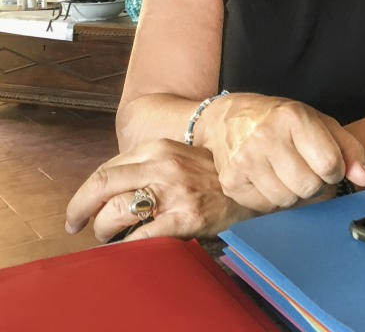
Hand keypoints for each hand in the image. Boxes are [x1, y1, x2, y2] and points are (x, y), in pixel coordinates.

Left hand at [65, 139, 256, 241]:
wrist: (255, 182)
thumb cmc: (213, 174)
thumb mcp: (180, 156)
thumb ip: (149, 165)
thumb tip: (111, 190)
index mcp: (159, 148)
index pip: (107, 169)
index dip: (86, 192)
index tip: (80, 208)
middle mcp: (164, 166)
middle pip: (102, 185)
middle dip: (80, 209)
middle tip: (75, 224)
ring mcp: (175, 192)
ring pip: (117, 212)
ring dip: (103, 230)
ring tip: (108, 236)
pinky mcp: (186, 218)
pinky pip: (141, 238)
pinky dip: (127, 247)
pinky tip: (128, 249)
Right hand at [195, 93, 364, 211]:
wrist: (229, 118)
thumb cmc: (282, 121)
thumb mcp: (320, 123)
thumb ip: (349, 149)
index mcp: (293, 117)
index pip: (330, 165)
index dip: (335, 171)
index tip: (328, 165)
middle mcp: (266, 137)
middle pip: (309, 187)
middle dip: (315, 183)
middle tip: (305, 168)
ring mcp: (245, 160)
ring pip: (289, 201)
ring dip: (294, 193)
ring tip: (286, 172)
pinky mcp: (231, 181)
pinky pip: (266, 207)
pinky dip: (273, 199)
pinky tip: (268, 178)